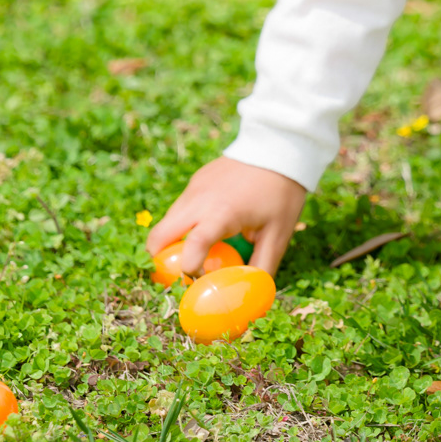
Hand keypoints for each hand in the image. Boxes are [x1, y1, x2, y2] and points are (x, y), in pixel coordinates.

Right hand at [145, 156, 307, 277]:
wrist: (278, 146)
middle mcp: (199, 200)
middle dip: (159, 260)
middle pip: (158, 236)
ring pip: (166, 222)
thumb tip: (253, 295)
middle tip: (175, 277)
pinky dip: (182, 225)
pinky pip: (179, 208)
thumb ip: (262, 267)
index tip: (194, 283)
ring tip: (195, 254)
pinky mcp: (195, 181)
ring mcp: (194, 188)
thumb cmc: (281, 193)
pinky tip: (207, 229)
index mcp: (221, 214)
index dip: (187, 270)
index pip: (192, 245)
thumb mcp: (278, 235)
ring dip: (171, 242)